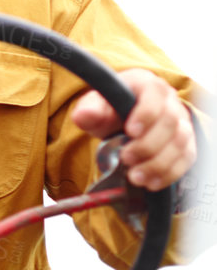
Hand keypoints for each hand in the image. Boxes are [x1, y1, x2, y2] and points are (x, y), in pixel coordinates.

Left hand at [69, 69, 196, 190]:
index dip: (145, 114)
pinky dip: (169, 173)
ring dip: (158, 163)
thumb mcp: (96, 107)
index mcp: (147, 86)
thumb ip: (90, 110)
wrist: (124, 121)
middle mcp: (169, 103)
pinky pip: (185, 159)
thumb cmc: (111, 111)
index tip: (130, 132)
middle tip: (126, 158)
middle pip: (169, 123)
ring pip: (180, 143)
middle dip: (147, 145)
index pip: (154, 95)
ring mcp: (181, 124)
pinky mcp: (186, 144)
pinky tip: (151, 183)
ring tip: (135, 176)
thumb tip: (83, 115)